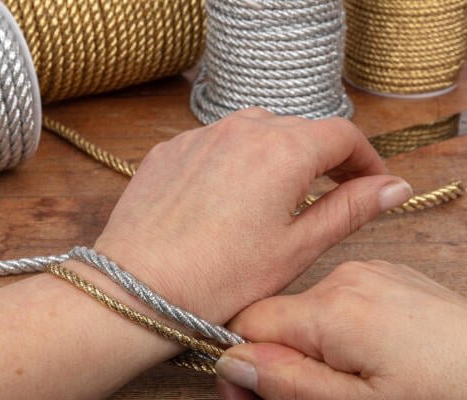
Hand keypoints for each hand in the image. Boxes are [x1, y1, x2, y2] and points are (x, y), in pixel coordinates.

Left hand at [94, 108, 412, 321]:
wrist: (137, 286)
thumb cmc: (219, 277)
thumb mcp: (296, 248)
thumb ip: (349, 209)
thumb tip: (392, 186)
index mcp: (282, 150)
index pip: (342, 134)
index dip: (364, 159)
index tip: (370, 184)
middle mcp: (240, 128)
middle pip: (298, 130)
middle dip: (321, 159)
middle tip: (326, 195)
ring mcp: (199, 136)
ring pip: (254, 131)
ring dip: (275, 156)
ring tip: (274, 196)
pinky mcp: (169, 150)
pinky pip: (213, 143)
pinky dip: (231, 161)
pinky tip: (224, 198)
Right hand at [216, 260, 466, 399]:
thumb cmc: (445, 393)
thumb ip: (290, 382)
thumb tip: (231, 361)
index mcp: (333, 309)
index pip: (248, 322)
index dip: (241, 361)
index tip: (248, 395)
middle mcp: (346, 276)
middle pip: (277, 317)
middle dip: (278, 358)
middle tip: (303, 398)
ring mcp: (368, 271)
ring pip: (305, 311)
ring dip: (308, 346)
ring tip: (344, 380)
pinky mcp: (384, 276)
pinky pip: (336, 300)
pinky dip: (334, 329)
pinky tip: (364, 355)